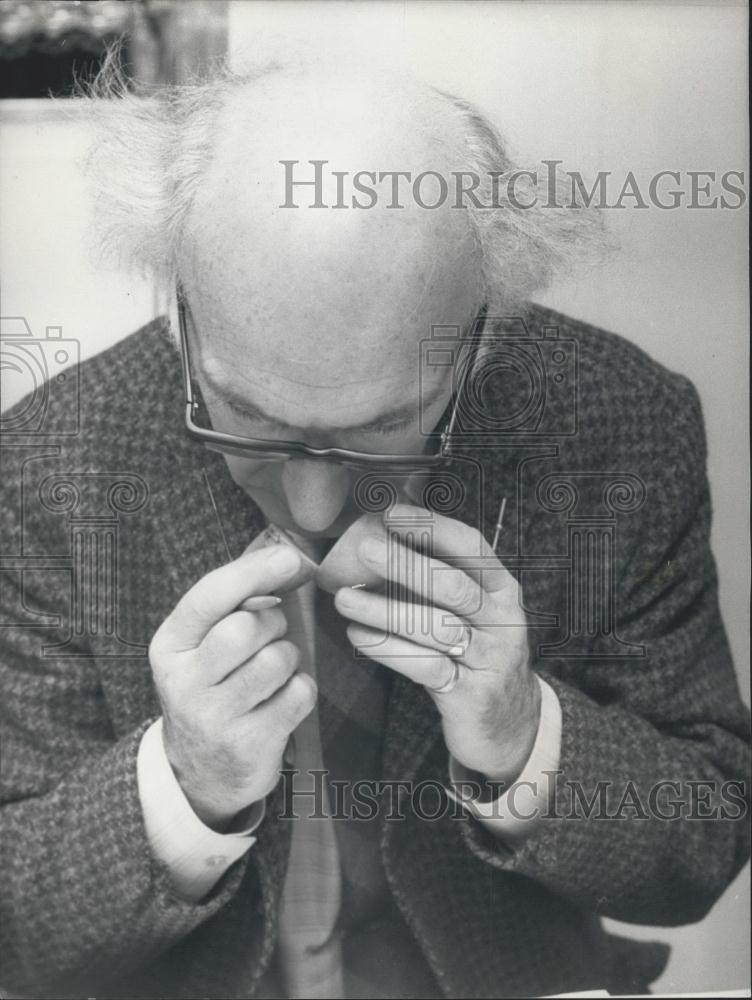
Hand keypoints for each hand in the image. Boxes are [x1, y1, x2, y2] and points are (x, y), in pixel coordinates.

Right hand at [149, 544, 316, 829]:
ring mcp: (214, 718)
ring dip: (288, 658)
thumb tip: (290, 560)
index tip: (290, 558)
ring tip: (272, 673)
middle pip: (247, 628)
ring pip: (277, 660)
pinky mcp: (249, 745)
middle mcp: (184, 682)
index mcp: (169, 646)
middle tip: (269, 637)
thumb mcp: (202, 647)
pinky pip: (299, 694)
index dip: (253, 572)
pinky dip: (300, 690)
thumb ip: (235, 603)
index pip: (209, 597)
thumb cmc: (213, 689)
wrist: (199, 772)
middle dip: (273, 624)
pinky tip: (280, 700)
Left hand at [334, 505, 539, 783]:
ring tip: (344, 598)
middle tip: (364, 549)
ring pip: (434, 627)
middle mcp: (501, 619)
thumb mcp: (472, 613)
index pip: (472, 547)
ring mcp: (489, 658)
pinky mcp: (469, 695)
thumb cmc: (479, 655)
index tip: (391, 514)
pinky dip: (387, 650)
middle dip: (406, 564)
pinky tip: (358, 636)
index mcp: (501, 589)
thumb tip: (382, 537)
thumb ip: (438, 580)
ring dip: (384, 610)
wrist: (511, 725)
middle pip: (452, 585)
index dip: (432, 527)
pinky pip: (424, 666)